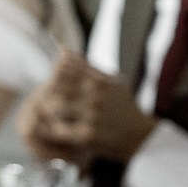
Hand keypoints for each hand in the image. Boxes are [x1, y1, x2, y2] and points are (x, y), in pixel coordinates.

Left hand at [22, 54, 156, 163]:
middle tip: (46, 102)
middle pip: (56, 88)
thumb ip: (86, 66)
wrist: (141, 136)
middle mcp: (95, 96)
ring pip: (55, 108)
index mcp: (99, 80)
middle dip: (47, 94)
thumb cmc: (124, 107)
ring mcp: (91, 116)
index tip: (53, 86)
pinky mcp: (88, 135)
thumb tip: (61, 50)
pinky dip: (55, 129)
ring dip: (48, 111)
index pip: (63, 70)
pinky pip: (60, 129)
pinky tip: (58, 130)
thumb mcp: (112, 81)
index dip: (53, 77)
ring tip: (50, 115)